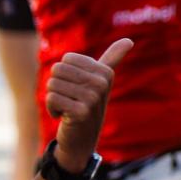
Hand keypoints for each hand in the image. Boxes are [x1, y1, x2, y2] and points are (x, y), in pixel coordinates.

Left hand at [46, 39, 131, 167]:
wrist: (83, 139)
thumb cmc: (88, 105)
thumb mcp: (102, 81)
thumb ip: (112, 59)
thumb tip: (129, 41)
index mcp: (105, 72)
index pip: (66, 60)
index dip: (65, 74)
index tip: (77, 88)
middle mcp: (101, 84)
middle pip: (58, 69)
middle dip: (57, 86)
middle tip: (70, 99)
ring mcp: (92, 99)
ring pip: (52, 84)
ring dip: (54, 98)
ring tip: (67, 108)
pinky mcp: (81, 113)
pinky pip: (51, 99)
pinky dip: (52, 109)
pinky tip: (64, 117)